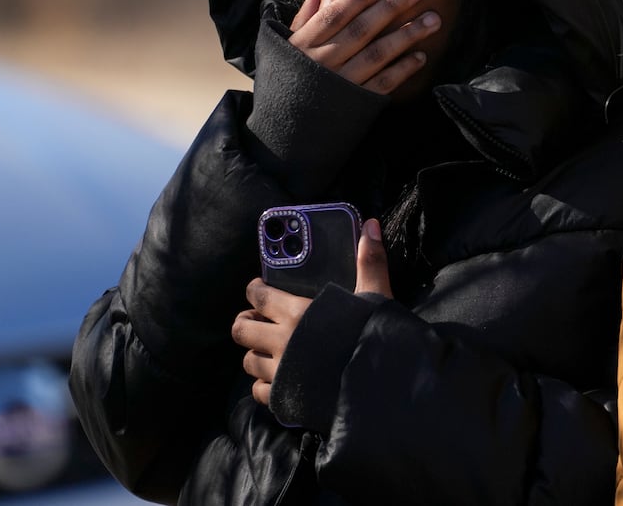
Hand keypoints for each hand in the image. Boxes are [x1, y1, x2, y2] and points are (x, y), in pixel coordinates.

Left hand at [234, 219, 392, 405]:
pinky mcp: (283, 399)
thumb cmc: (374, 337)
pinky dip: (264, 385)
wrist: (380, 387)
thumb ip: (370, 262)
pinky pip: (259, 392)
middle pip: (242, 330)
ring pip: (248, 361)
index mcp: (296, 312)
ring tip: (268, 350)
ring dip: (255, 354)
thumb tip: (371, 224)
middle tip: (257, 321)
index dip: (255, 290)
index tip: (259, 289)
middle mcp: (280, 342)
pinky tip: (277, 380)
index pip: (258, 295)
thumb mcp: (374, 297)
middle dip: (246, 323)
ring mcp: (279, 373)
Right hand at [286, 0, 438, 93]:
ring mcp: (341, 83)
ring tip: (432, 20)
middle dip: (391, 7)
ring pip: (377, 54)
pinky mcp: (356, 104)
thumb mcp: (284, 46)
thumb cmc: (286, 80)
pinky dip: (403, 69)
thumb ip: (303, 17)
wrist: (284, 130)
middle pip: (361, 29)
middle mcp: (323, 62)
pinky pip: (383, 83)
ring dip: (407, 35)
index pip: (335, 14)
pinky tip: (421, 56)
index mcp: (305, 44)